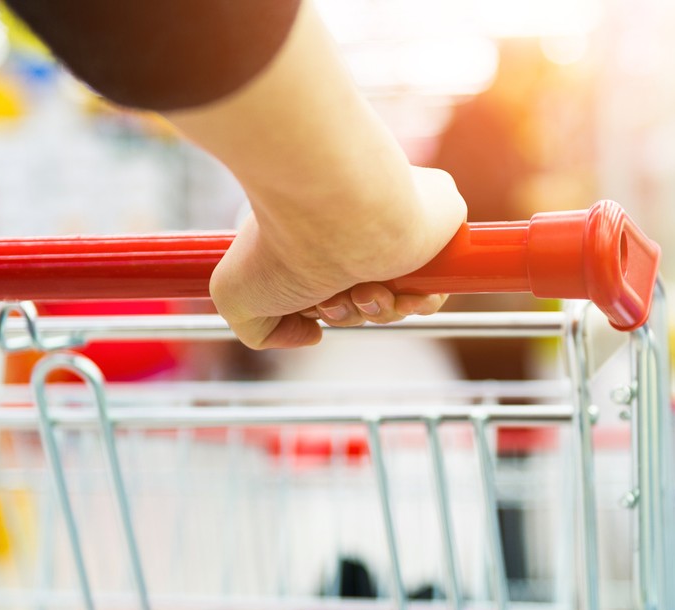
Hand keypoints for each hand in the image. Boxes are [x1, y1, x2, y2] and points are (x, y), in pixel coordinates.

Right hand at [209, 166, 466, 348]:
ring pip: (398, 299)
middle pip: (365, 299)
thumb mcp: (235, 296)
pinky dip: (414, 304)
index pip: (331, 287)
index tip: (312, 307)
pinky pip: (434, 289)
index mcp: (317, 234)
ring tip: (362, 290)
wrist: (334, 209)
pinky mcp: (438, 224)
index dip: (325, 311)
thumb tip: (311, 335)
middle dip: (349, 313)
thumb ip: (260, 330)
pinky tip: (392, 290)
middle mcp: (356, 228)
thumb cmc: (281, 243)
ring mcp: (396, 226)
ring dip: (377, 311)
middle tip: (333, 297)